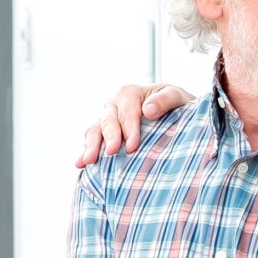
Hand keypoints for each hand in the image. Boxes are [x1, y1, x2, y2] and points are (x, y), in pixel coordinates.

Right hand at [76, 83, 190, 165]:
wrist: (175, 115)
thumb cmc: (177, 105)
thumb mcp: (177, 96)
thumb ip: (165, 100)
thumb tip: (148, 110)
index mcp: (129, 93)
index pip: (127, 111)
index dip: (129, 127)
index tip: (133, 145)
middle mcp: (113, 105)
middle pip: (108, 120)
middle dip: (110, 137)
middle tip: (113, 152)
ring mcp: (106, 120)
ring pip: (94, 130)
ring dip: (91, 145)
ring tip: (88, 161)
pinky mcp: (103, 135)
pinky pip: (91, 141)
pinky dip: (85, 151)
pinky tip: (80, 164)